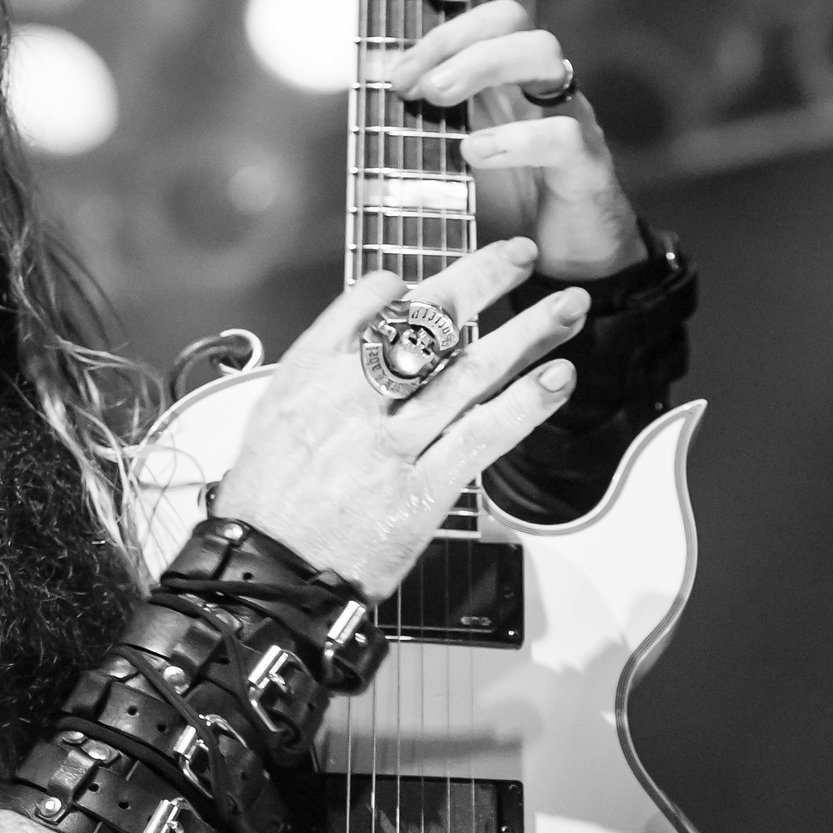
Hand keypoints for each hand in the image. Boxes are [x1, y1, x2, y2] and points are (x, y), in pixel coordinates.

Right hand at [213, 236, 587, 596]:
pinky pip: (484, 435)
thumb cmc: (266, 509)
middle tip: (520, 255)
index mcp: (310, 376)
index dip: (408, 285)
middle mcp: (353, 399)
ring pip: (470, 371)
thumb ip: (319, 377)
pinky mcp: (424, 490)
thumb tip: (361, 340)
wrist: (266, 577)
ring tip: (567, 308)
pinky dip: (526, 403)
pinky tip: (557, 377)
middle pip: (429, 323)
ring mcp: (392, 443)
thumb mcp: (271, 423)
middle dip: (483, 279)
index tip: (431, 279)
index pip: (367, 304)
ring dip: (526, 332)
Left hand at [388, 0, 643, 279]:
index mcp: (507, 59)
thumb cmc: (498, 194)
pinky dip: (514, 139)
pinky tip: (474, 154)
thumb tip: (361, 74)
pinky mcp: (585, 164)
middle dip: (450, 35)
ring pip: (542, 51)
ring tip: (435, 100)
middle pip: (512, 12)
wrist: (560, 260)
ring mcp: (569, 114)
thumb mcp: (446, 140)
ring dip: (480, 65)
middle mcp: (540, 77)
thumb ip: (417, 105)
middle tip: (404, 81)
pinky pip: (562, 134)